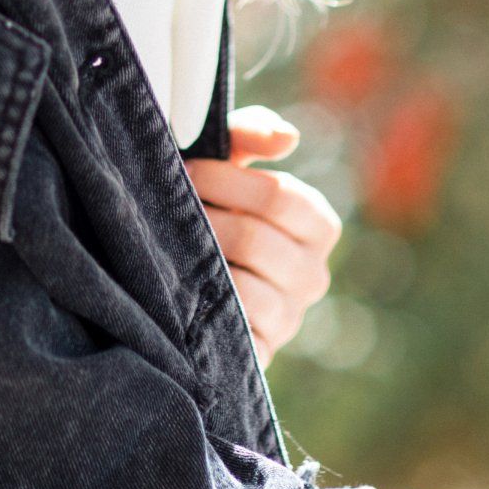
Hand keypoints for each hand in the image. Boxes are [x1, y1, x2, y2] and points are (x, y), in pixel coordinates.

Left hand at [184, 107, 341, 369]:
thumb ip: (253, 134)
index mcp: (318, 226)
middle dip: (205, 220)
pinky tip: (181, 287)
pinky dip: (203, 304)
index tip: (189, 171)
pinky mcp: (263, 353)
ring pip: (244, 286)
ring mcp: (291, 319)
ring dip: (197, 261)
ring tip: (172, 246)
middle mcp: (314, 276)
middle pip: (255, 239)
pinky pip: (235, 331)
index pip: (281, 197)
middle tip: (170, 208)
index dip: (227, 181)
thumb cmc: (215, 205)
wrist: (187, 275)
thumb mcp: (231, 162)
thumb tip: (287, 138)